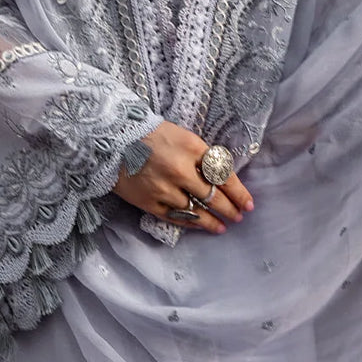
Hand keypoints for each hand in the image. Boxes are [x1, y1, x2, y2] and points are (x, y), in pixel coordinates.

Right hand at [113, 121, 253, 233]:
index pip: (223, 175)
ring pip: (196, 212)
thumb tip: (222, 178)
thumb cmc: (152, 134)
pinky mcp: (150, 203)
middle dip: (229, 209)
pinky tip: (201, 226)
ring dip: (213, 221)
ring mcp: (164, 189)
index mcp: (192, 148)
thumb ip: (202, 156)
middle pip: (213, 197)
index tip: (248, 203)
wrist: (113, 140)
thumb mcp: (183, 136)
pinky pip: (176, 218)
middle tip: (239, 216)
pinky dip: (191, 223)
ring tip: (223, 227)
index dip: (238, 192)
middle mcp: (180, 170)